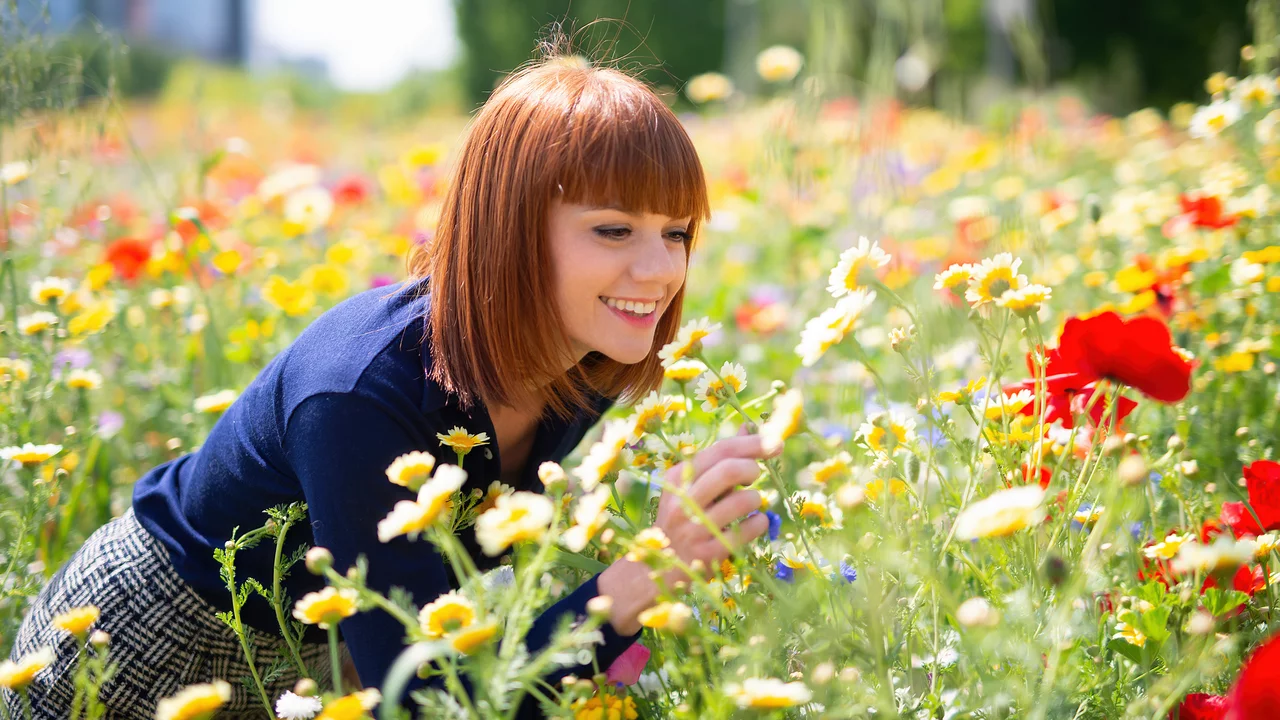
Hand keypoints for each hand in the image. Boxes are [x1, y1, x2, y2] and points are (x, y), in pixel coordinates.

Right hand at [598, 432, 778, 634]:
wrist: (662, 564)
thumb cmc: (686, 516)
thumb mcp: (693, 485)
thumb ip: (722, 458)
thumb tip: (751, 428)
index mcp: (677, 477)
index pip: (720, 450)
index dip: (752, 444)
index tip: (776, 443)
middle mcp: (682, 500)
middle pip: (730, 470)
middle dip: (752, 468)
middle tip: (755, 476)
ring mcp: (695, 528)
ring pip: (744, 500)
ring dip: (755, 499)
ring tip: (748, 503)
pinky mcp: (710, 552)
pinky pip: (749, 528)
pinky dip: (759, 522)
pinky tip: (751, 523)